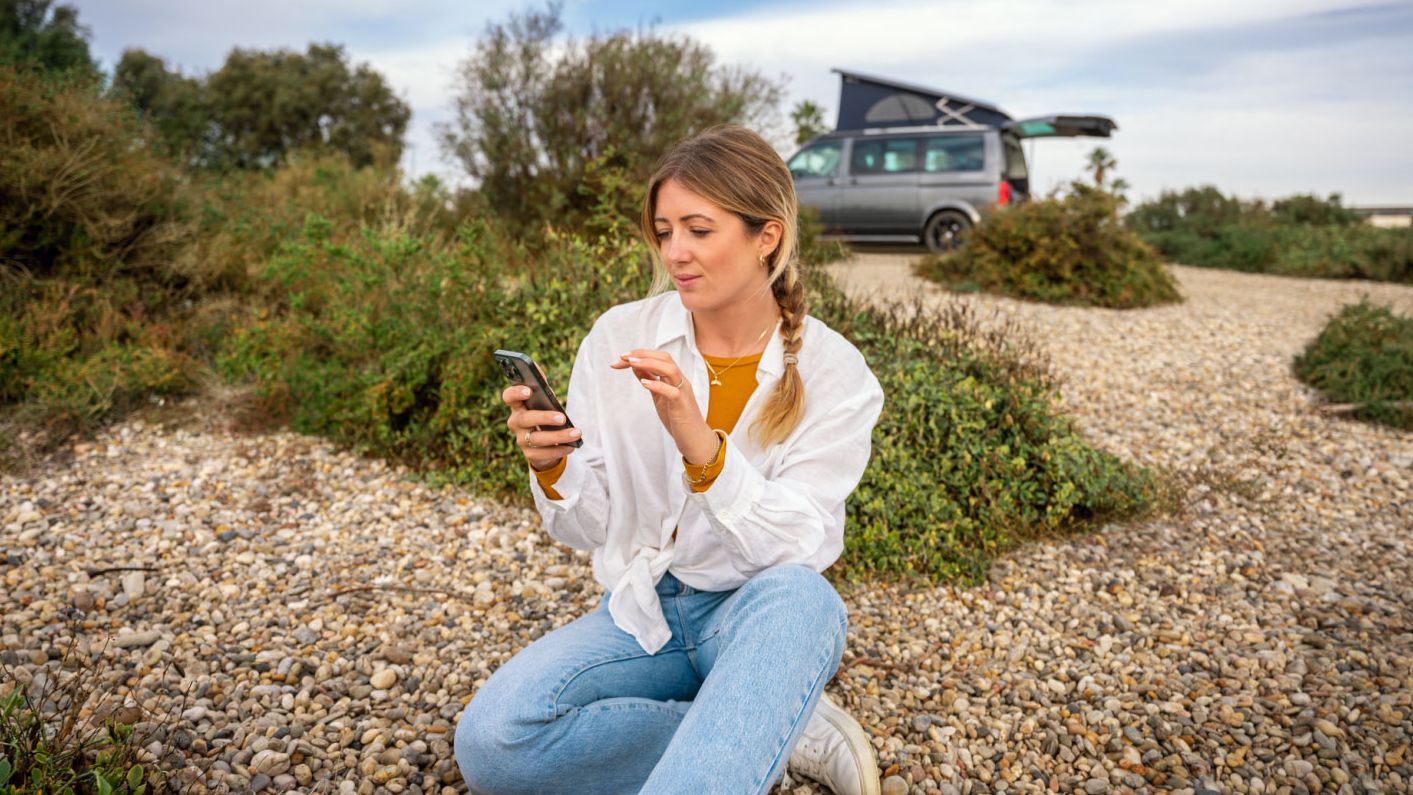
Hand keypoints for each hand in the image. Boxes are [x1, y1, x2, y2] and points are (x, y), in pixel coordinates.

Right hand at [502, 385, 580, 470]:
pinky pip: (543, 453)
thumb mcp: (543, 399)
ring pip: (537, 439)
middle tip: (562, 417)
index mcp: (517, 405)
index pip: (509, 397)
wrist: (543, 442)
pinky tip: (571, 446)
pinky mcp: (529, 454)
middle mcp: (515, 422)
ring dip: (558, 436)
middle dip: (544, 417)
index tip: (528, 391)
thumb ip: (540, 385)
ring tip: (576, 433)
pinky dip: (559, 450)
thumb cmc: (544, 413)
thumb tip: (536, 367)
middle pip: (525, 419)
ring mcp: (521, 439)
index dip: (516, 393)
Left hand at [609, 349, 719, 463]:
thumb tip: (635, 366)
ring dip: (649, 364)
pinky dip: (658, 385)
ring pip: (670, 370)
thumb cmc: (677, 418)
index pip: (658, 358)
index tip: (621, 358)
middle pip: (665, 358)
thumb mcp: (659, 396)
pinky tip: (644, 383)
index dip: (639, 354)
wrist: (694, 439)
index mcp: (674, 379)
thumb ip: (650, 380)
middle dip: (642, 354)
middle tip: (623, 356)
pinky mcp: (682, 406)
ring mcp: (682, 392)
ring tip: (632, 363)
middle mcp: (680, 381)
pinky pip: (672, 392)